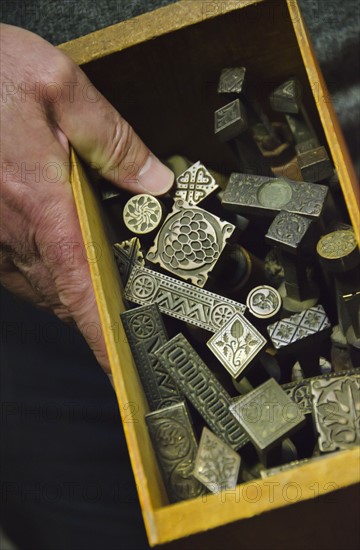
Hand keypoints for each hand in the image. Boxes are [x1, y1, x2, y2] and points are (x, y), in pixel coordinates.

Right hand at [0, 24, 173, 371]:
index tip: (122, 367)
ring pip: (42, 286)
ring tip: (104, 283)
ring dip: (73, 291)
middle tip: (132, 307)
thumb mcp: (58, 87)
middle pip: (66, 294)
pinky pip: (18, 269)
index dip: (102, 334)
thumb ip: (112, 138)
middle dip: (99, 308)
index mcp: (42, 203)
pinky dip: (46, 271)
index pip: (81, 288)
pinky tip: (60, 253)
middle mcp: (14, 230)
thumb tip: (154, 180)